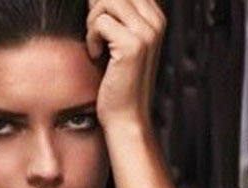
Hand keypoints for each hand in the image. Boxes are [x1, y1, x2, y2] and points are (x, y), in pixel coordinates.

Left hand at [85, 0, 164, 131]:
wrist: (126, 115)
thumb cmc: (118, 82)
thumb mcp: (120, 43)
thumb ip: (116, 17)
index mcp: (155, 18)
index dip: (106, 1)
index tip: (98, 23)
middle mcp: (155, 22)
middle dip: (97, 8)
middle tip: (95, 32)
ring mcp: (147, 33)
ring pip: (108, 1)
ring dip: (93, 21)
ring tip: (96, 43)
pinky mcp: (133, 46)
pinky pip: (101, 22)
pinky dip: (91, 38)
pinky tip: (97, 54)